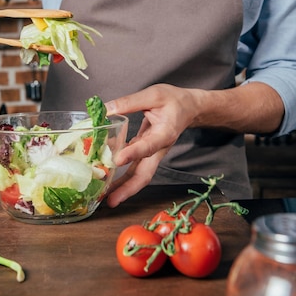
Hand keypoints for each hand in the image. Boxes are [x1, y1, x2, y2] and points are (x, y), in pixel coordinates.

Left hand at [105, 84, 200, 207]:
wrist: (189, 108)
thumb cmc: (174, 101)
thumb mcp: (154, 95)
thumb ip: (130, 102)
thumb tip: (106, 109)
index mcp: (165, 134)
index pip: (148, 146)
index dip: (134, 153)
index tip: (118, 159)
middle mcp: (159, 148)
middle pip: (145, 174)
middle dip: (128, 189)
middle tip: (110, 201)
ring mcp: (153, 153)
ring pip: (139, 175)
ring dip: (123, 188)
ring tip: (105, 198)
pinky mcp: (146, 153)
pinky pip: (134, 168)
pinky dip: (121, 176)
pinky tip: (107, 180)